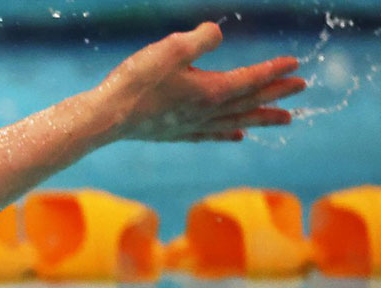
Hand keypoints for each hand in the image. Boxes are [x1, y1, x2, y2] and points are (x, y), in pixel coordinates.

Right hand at [99, 22, 306, 141]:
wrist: (105, 117)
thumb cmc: (136, 82)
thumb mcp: (171, 49)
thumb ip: (200, 39)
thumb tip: (217, 32)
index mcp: (211, 90)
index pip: (250, 79)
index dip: (274, 70)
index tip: (295, 63)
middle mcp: (207, 111)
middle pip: (250, 102)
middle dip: (277, 94)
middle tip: (301, 89)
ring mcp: (191, 125)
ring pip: (236, 121)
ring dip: (262, 118)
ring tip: (285, 119)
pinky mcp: (174, 133)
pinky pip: (211, 134)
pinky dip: (227, 133)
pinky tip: (236, 135)